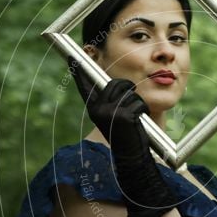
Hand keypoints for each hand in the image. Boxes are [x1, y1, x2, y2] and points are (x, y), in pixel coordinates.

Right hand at [67, 57, 177, 216]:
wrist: (131, 159)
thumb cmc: (126, 136)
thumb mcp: (113, 117)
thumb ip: (110, 102)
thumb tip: (114, 85)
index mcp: (93, 109)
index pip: (84, 85)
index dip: (78, 70)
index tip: (72, 57)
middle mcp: (96, 109)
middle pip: (116, 83)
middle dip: (128, 89)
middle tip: (132, 106)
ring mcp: (109, 113)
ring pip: (130, 91)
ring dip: (138, 103)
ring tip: (134, 118)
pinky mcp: (123, 116)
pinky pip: (139, 103)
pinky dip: (144, 111)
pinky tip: (139, 124)